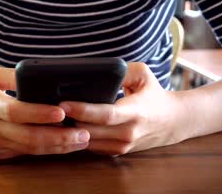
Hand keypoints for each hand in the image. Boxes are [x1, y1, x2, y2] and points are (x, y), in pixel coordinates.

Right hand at [0, 67, 90, 158]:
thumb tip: (41, 77)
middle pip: (28, 137)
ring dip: (57, 147)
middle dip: (59, 137)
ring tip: (80, 141)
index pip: (16, 111)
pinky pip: (23, 154)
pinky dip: (44, 150)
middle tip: (83, 133)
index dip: (39, 113)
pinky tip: (62, 145)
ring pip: (29, 149)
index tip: (61, 112)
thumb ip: (13, 76)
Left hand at [59, 62, 187, 155]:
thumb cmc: (153, 94)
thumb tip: (99, 70)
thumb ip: (121, 71)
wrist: (172, 121)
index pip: (105, 115)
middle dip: (68, 122)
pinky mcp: (116, 152)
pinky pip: (91, 147)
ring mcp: (122, 146)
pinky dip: (77, 137)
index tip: (64, 104)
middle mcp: (128, 133)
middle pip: (91, 130)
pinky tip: (65, 126)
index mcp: (135, 112)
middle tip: (49, 110)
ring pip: (88, 142)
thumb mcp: (142, 74)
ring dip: (70, 132)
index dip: (82, 110)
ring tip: (53, 118)